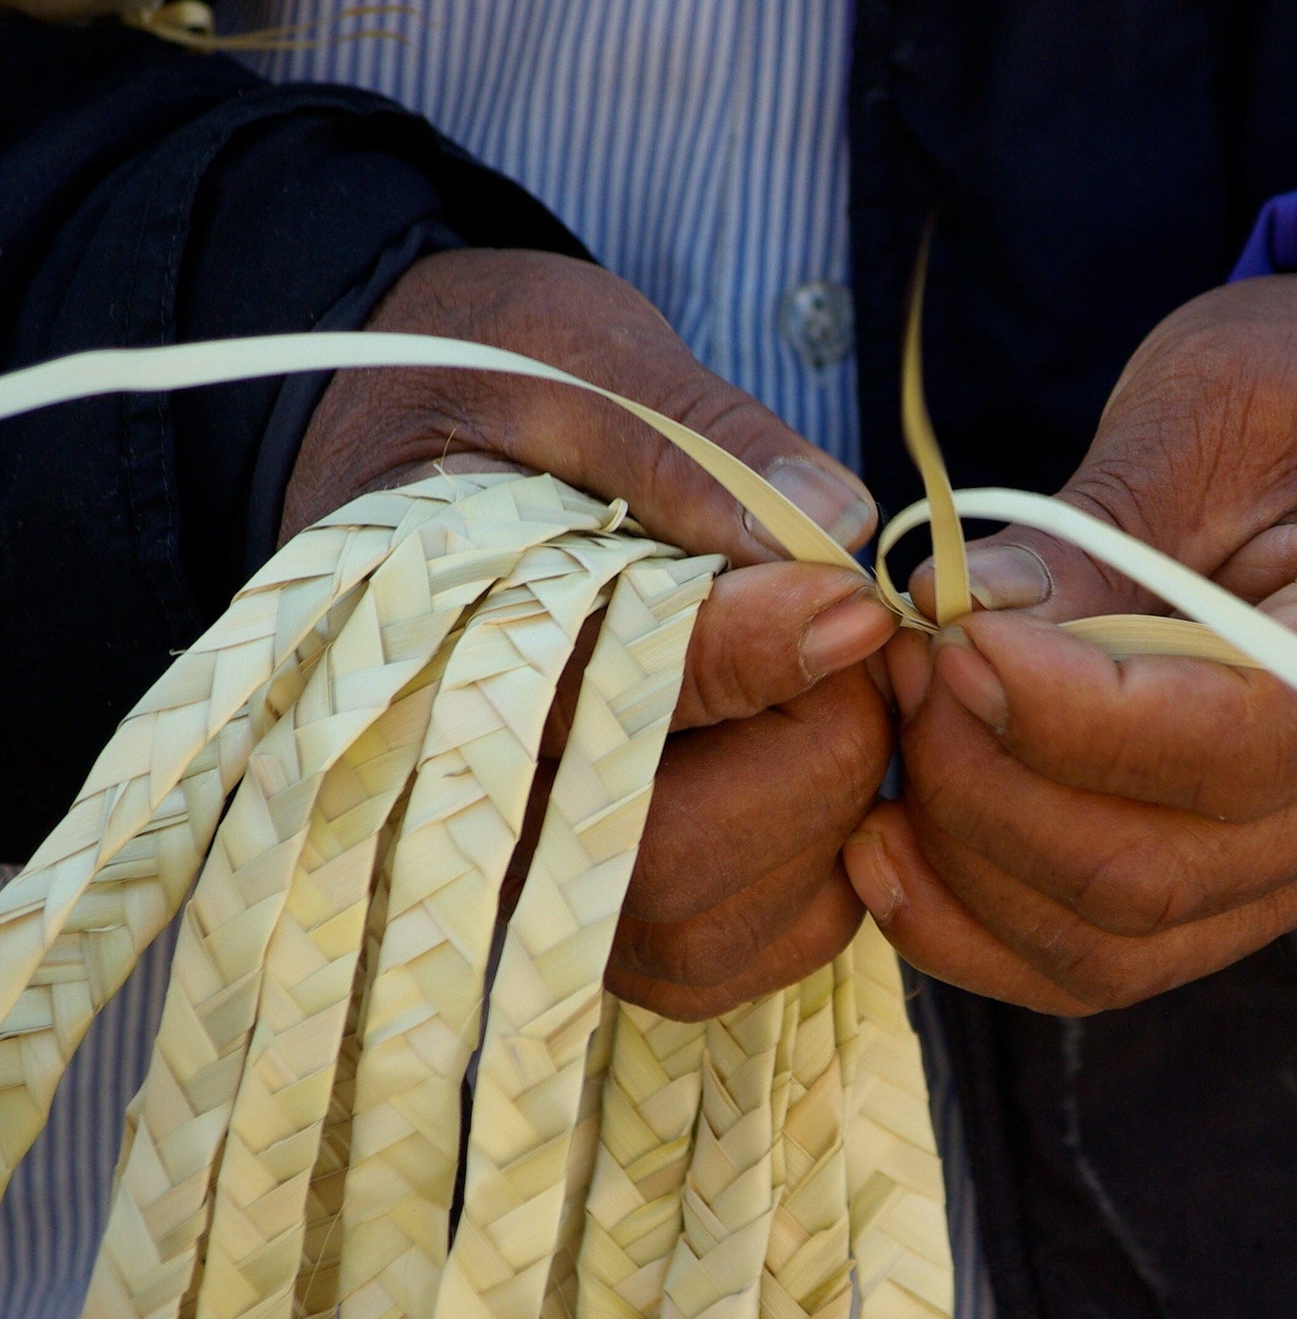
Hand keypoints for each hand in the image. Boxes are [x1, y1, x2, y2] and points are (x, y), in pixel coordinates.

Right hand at [285, 248, 895, 1015]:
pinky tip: (818, 767)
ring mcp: (530, 885)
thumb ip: (692, 439)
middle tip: (859, 631)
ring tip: (837, 688)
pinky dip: (817, 877)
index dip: (757, 655)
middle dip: (811, 742)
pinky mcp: (601, 921)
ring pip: (709, 931)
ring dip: (823, 812)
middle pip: (674, 857)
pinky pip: (735, 954)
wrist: (415, 441)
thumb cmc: (484, 391)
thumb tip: (837, 520)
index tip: (857, 602)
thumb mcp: (570, 364)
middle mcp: (467, 806)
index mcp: (438, 648)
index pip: (610, 693)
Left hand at [844, 269, 1296, 1014]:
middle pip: (1158, 869)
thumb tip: (954, 617)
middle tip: (901, 668)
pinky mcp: (1238, 882)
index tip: (949, 639)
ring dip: (965, 856)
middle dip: (985, 782)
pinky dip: (976, 921)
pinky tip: (887, 850)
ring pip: (1113, 940)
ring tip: (892, 738)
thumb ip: (1093, 531)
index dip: (1068, 712)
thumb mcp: (1212, 407)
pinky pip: (1097, 958)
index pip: (1240, 740)